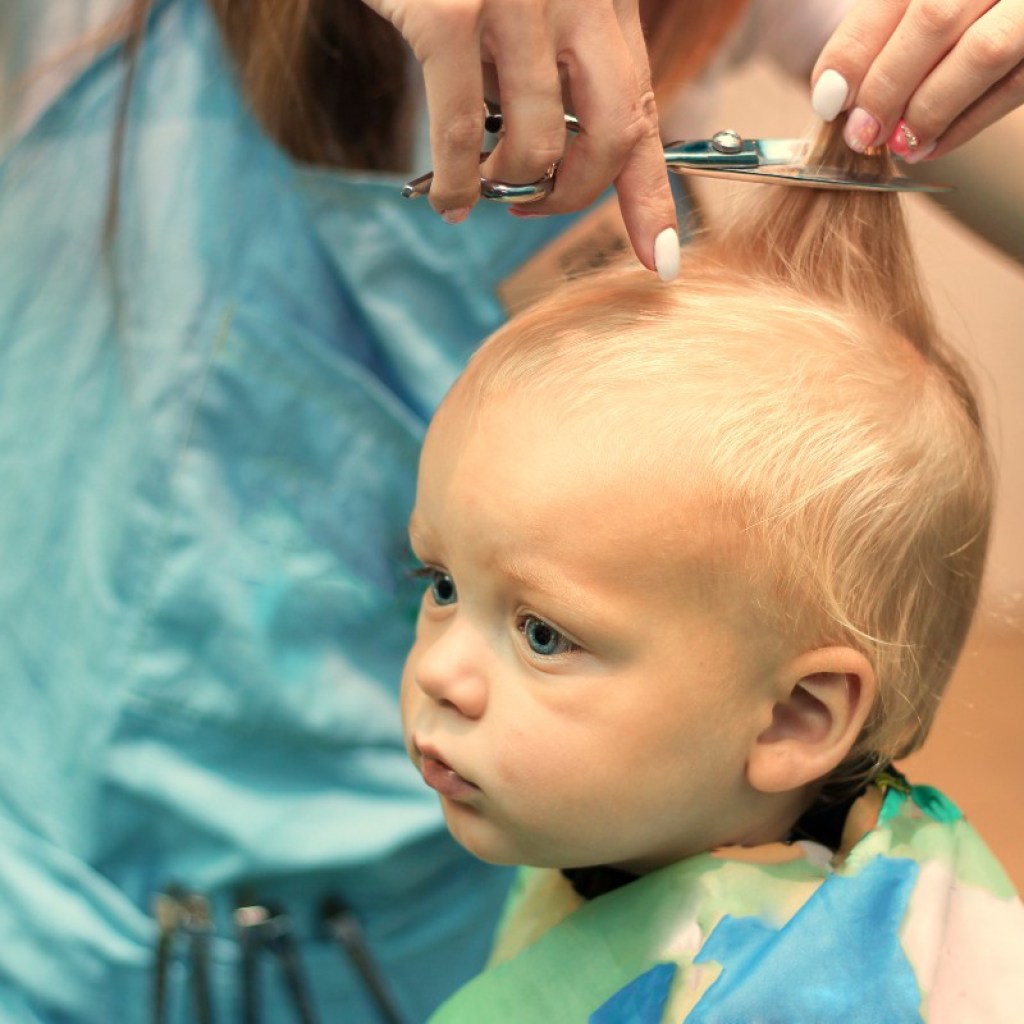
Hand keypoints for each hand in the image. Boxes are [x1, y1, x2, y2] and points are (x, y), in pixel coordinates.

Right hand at [364, 0, 678, 277]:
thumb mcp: (528, 4)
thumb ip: (557, 64)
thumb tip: (556, 161)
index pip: (643, 109)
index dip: (653, 196)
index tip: (662, 261)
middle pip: (612, 136)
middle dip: (573, 197)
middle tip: (532, 205)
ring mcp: (517, 1)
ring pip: (537, 145)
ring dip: (504, 187)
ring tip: (475, 186)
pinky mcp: (451, 13)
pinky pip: (460, 133)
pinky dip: (455, 183)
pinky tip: (446, 199)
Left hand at [810, 0, 1023, 161]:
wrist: (1012, 7)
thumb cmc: (961, 8)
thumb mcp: (915, 1)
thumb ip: (884, 27)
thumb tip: (836, 94)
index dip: (855, 50)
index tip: (829, 99)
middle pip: (934, 18)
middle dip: (887, 86)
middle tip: (860, 132)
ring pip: (983, 52)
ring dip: (929, 110)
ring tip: (896, 144)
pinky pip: (1015, 85)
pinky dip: (968, 123)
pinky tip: (931, 146)